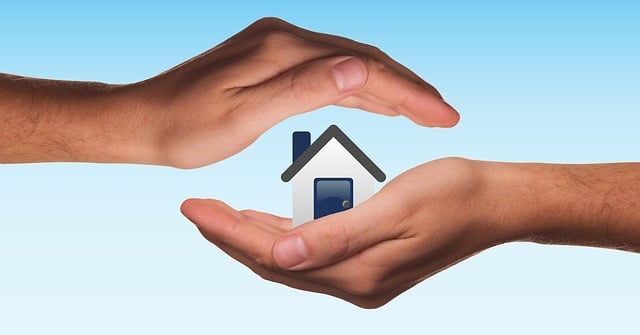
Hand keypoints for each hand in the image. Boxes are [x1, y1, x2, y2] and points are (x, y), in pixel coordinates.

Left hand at [144, 17, 458, 167]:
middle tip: (445, 114)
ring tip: (422, 110)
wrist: (142, 120)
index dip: (408, 91)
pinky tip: (375, 100)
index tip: (443, 115)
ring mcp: (278, 45)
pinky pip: (327, 71)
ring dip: (388, 87)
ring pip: (349, 64)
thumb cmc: (185, 128)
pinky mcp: (273, 59)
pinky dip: (357, 87)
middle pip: (363, 58)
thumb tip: (360, 67)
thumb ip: (301, 90)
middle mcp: (283, 38)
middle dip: (408, 87)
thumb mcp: (242, 117)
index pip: (362, 66)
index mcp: (280, 51)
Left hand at [181, 158, 639, 307]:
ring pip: (289, 261)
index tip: (194, 207)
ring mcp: (360, 278)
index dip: (230, 233)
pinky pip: (311, 253)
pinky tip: (266, 220)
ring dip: (252, 238)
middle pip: (274, 265)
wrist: (494, 205)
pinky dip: (283, 236)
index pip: (274, 258)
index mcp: (358, 274)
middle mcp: (354, 284)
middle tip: (194, 207)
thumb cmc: (453, 195)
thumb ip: (336, 235)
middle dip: (230, 236)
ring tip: (218, 212)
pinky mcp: (366, 264)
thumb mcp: (396, 207)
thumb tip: (277, 255)